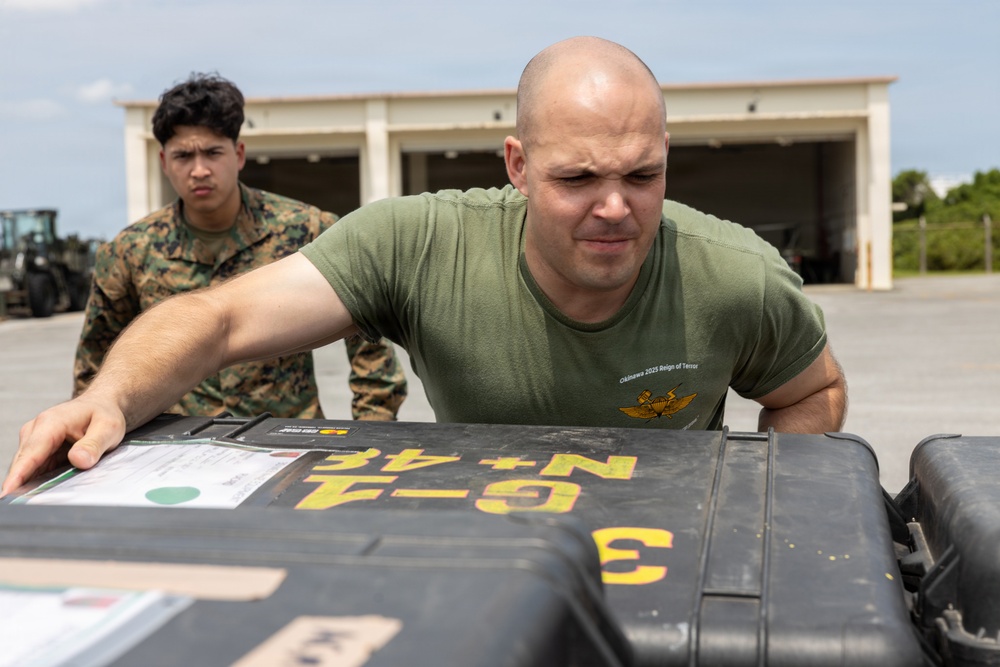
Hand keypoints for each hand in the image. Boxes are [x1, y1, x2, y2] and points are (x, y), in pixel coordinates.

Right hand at [1, 397, 126, 495]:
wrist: (101, 405)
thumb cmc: (104, 413)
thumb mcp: (108, 428)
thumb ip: (94, 444)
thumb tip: (79, 460)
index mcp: (51, 422)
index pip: (31, 452)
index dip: (19, 474)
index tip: (7, 492)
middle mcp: (36, 430)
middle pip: (23, 463)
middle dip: (20, 485)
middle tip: (24, 508)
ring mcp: (34, 440)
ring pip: (26, 468)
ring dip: (28, 485)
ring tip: (34, 505)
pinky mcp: (38, 449)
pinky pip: (33, 469)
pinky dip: (36, 480)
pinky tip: (42, 494)